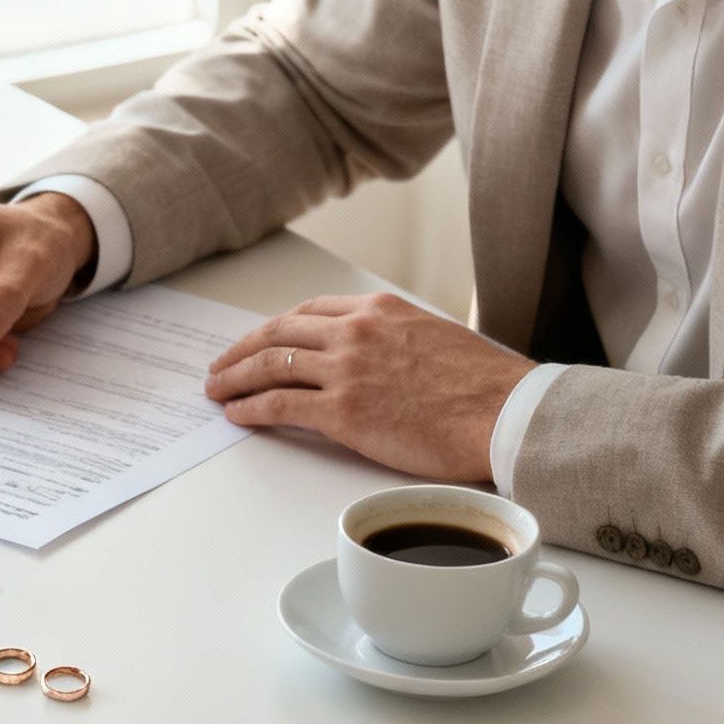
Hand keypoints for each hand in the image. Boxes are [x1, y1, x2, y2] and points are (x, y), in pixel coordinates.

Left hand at [203, 293, 536, 482]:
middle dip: (242, 350)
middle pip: (279, 332)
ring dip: (234, 377)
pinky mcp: (342, 412)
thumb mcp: (435, 338)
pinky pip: (278, 405)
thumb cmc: (486, 387)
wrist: (507, 413)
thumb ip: (397, 340)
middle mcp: (356, 332)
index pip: (311, 310)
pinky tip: (235, 414)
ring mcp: (346, 370)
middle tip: (221, 365)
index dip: (277, 327)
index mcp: (380, 309)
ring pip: (271, 365)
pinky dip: (249, 408)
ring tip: (216, 390)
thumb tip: (379, 361)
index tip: (261, 340)